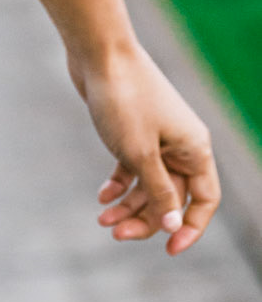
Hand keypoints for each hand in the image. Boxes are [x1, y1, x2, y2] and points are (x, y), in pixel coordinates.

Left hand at [69, 42, 219, 254]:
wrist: (98, 52)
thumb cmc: (123, 100)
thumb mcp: (140, 153)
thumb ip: (158, 191)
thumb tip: (172, 224)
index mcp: (195, 149)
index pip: (204, 201)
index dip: (190, 227)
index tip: (170, 249)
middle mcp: (180, 145)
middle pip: (171, 197)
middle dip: (146, 219)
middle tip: (116, 234)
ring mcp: (156, 137)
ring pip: (148, 184)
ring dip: (128, 204)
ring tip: (102, 220)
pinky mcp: (132, 130)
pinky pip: (131, 167)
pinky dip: (118, 183)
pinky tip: (102, 197)